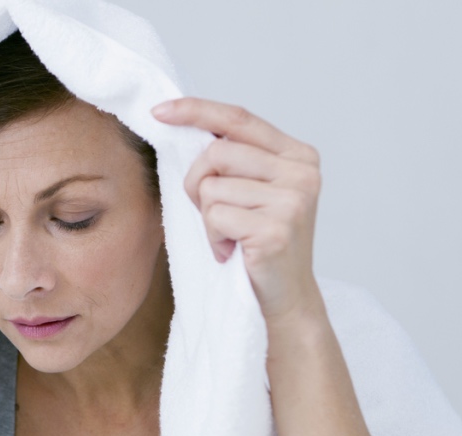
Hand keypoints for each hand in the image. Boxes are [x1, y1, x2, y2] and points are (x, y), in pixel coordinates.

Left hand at [151, 97, 323, 325]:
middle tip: (212, 214)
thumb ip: (235, 158)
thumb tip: (184, 124)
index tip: (160, 112)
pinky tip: (232, 252)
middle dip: (198, 184)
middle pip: (217, 154)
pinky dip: (213, 238)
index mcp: (298, 154)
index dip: (196, 111)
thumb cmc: (260, 244)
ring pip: (212, 188)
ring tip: (230, 237)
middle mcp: (302, 171)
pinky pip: (215, 217)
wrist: (286, 299)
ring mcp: (293, 200)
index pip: (239, 119)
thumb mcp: (253, 191)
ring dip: (208, 218)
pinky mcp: (276, 229)